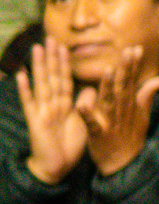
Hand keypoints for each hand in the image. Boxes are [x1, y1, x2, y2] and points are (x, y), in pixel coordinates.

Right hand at [15, 40, 88, 183]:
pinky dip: (24, 89)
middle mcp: (52, 104)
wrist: (57, 166)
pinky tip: (20, 76)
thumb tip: (93, 87)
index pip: (65, 79)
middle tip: (50, 38)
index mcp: (64, 104)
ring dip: (38, 67)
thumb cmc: (69, 144)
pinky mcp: (34, 121)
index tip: (64, 46)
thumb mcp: (83, 122)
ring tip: (37, 49)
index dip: (65, 64)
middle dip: (51, 58)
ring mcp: (42, 111)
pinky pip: (29, 103)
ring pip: (41, 84)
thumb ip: (86, 105)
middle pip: (52, 77)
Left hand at [75, 45, 158, 175]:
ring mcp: (110, 123)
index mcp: (130, 106)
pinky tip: (81, 104)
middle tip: (127, 52)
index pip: (132, 82)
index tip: (135, 48)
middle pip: (123, 88)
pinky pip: (92, 124)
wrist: (124, 165)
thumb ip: (147, 95)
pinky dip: (87, 115)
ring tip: (107, 70)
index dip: (133, 66)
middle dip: (125, 70)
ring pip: (109, 102)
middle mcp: (121, 112)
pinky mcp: (98, 135)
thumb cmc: (131, 138)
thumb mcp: (143, 116)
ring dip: (108, 87)